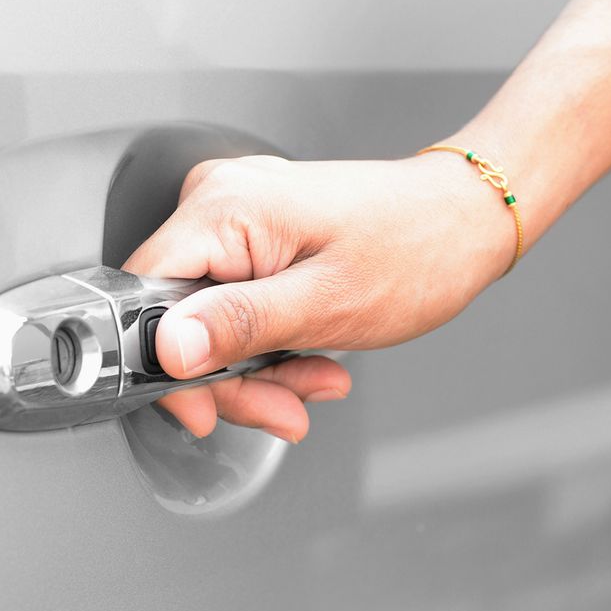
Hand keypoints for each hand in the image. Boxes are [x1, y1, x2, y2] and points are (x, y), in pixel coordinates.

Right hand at [122, 152, 515, 441]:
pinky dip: (268, 345)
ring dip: (256, 370)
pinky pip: (233, 305)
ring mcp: (236, 217)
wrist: (467, 220)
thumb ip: (238, 326)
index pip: (143, 295)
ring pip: (205, 321)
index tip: (207, 409)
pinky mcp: (254, 236)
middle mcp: (219, 201)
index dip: (166, 364)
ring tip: (315, 381)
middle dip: (228, 378)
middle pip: (174, 316)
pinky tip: (310, 359)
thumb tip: (169, 350)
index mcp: (224, 207)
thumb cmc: (416, 250)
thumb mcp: (325, 304)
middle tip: (283, 408)